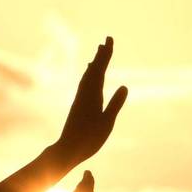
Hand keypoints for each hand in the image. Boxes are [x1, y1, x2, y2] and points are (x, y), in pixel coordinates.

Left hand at [53, 36, 127, 166]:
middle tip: (106, 40)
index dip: (105, 55)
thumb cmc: (88, 140)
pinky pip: (84, 86)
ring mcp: (80, 100)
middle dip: (101, 56)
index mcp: (92, 96)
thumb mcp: (106, 122)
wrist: (66, 151)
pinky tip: (89, 78)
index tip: (109, 40)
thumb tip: (125, 86)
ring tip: (97, 55)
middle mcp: (84, 94)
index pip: (100, 70)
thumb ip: (115, 104)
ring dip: (94, 65)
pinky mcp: (77, 107)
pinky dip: (88, 77)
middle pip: (93, 70)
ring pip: (87, 77)